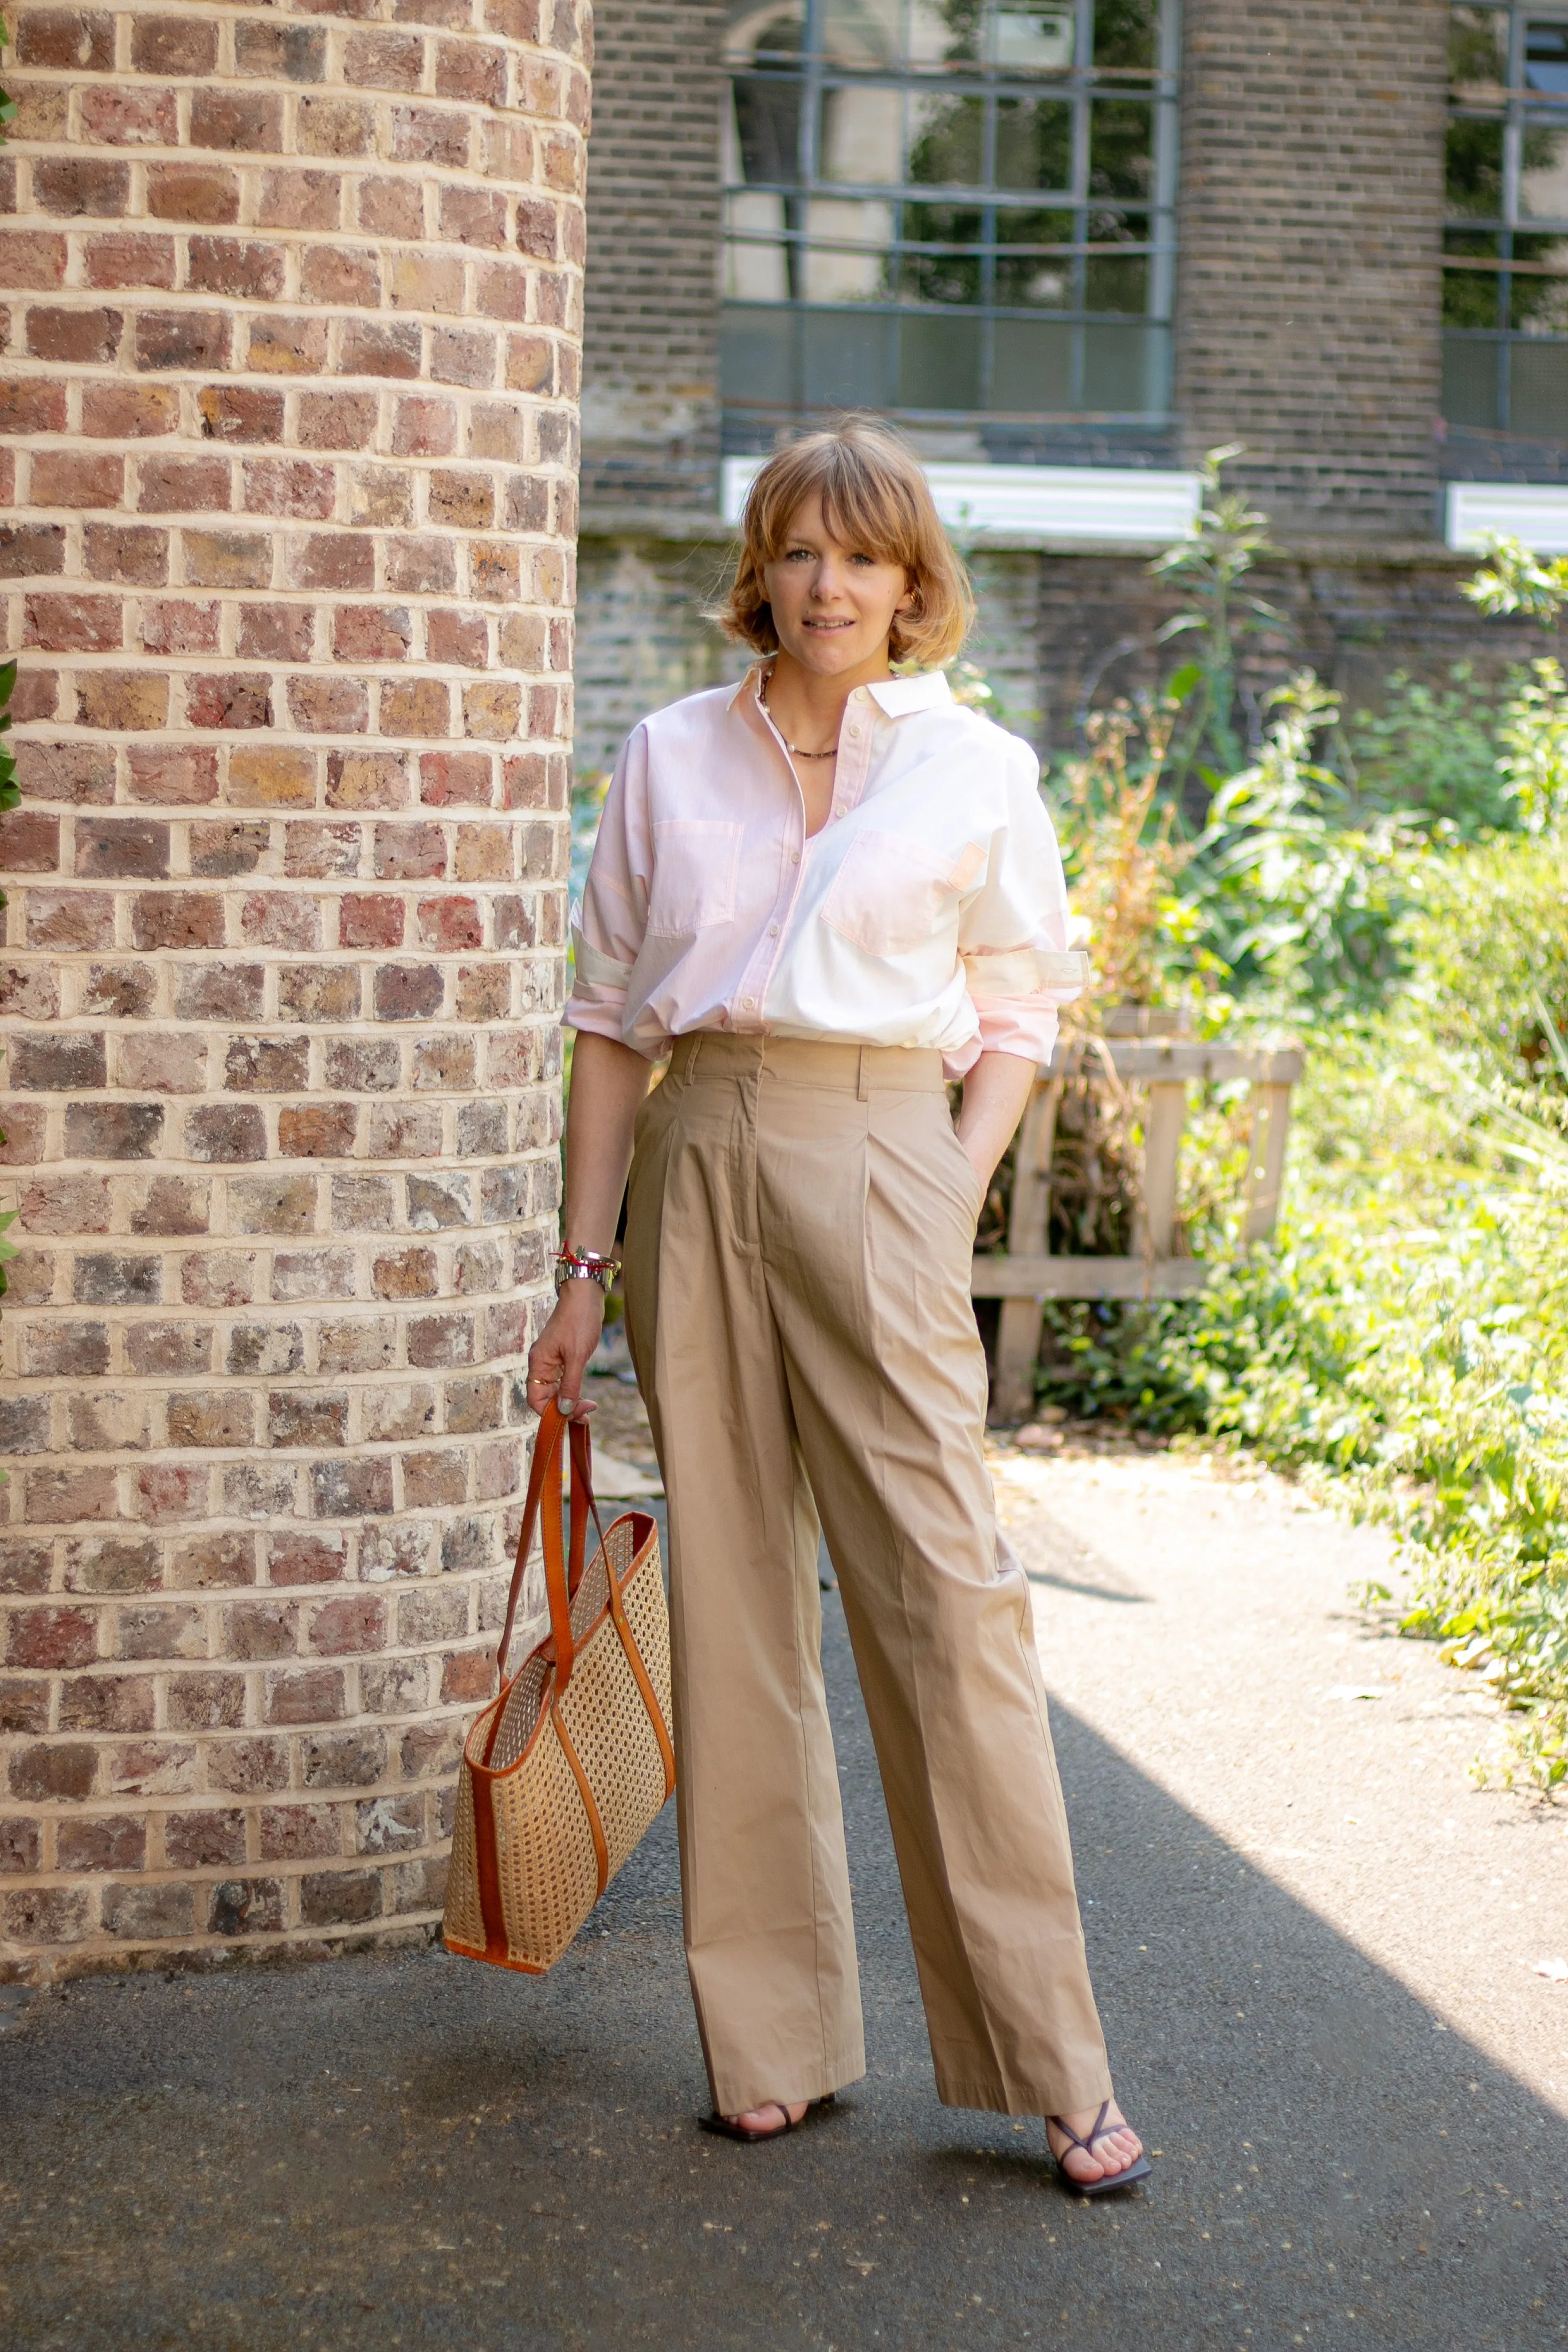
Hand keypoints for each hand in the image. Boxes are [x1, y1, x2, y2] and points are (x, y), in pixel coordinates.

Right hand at [525, 1282, 605, 1420]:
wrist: (585, 1295)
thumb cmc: (579, 1321)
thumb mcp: (577, 1356)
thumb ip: (570, 1384)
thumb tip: (564, 1411)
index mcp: (539, 1364)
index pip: (536, 1399)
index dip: (551, 1413)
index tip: (573, 1417)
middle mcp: (541, 1365)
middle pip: (546, 1398)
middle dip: (564, 1409)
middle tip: (587, 1415)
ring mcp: (552, 1362)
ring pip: (556, 1391)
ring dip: (570, 1402)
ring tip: (589, 1408)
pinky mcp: (563, 1358)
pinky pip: (563, 1382)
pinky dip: (573, 1391)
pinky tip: (584, 1397)